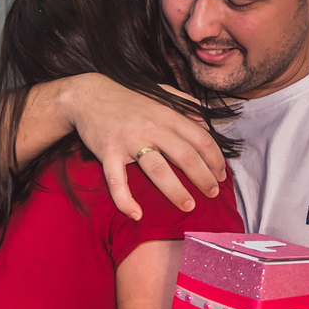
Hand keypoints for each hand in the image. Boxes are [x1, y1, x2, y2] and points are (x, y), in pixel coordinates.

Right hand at [64, 74, 226, 219]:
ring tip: (188, 206)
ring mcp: (129, 141)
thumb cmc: (127, 98)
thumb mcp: (160, 94)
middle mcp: (152, 127)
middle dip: (203, 177)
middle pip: (185, 156)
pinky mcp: (108, 152)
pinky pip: (117, 181)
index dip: (214, 158)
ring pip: (157, 170)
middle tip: (212, 194)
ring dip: (175, 191)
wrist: (87, 95)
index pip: (200, 138)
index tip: (221, 174)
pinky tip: (136, 214)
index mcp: (167, 115)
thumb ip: (184, 105)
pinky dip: (125, 200)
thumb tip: (205, 122)